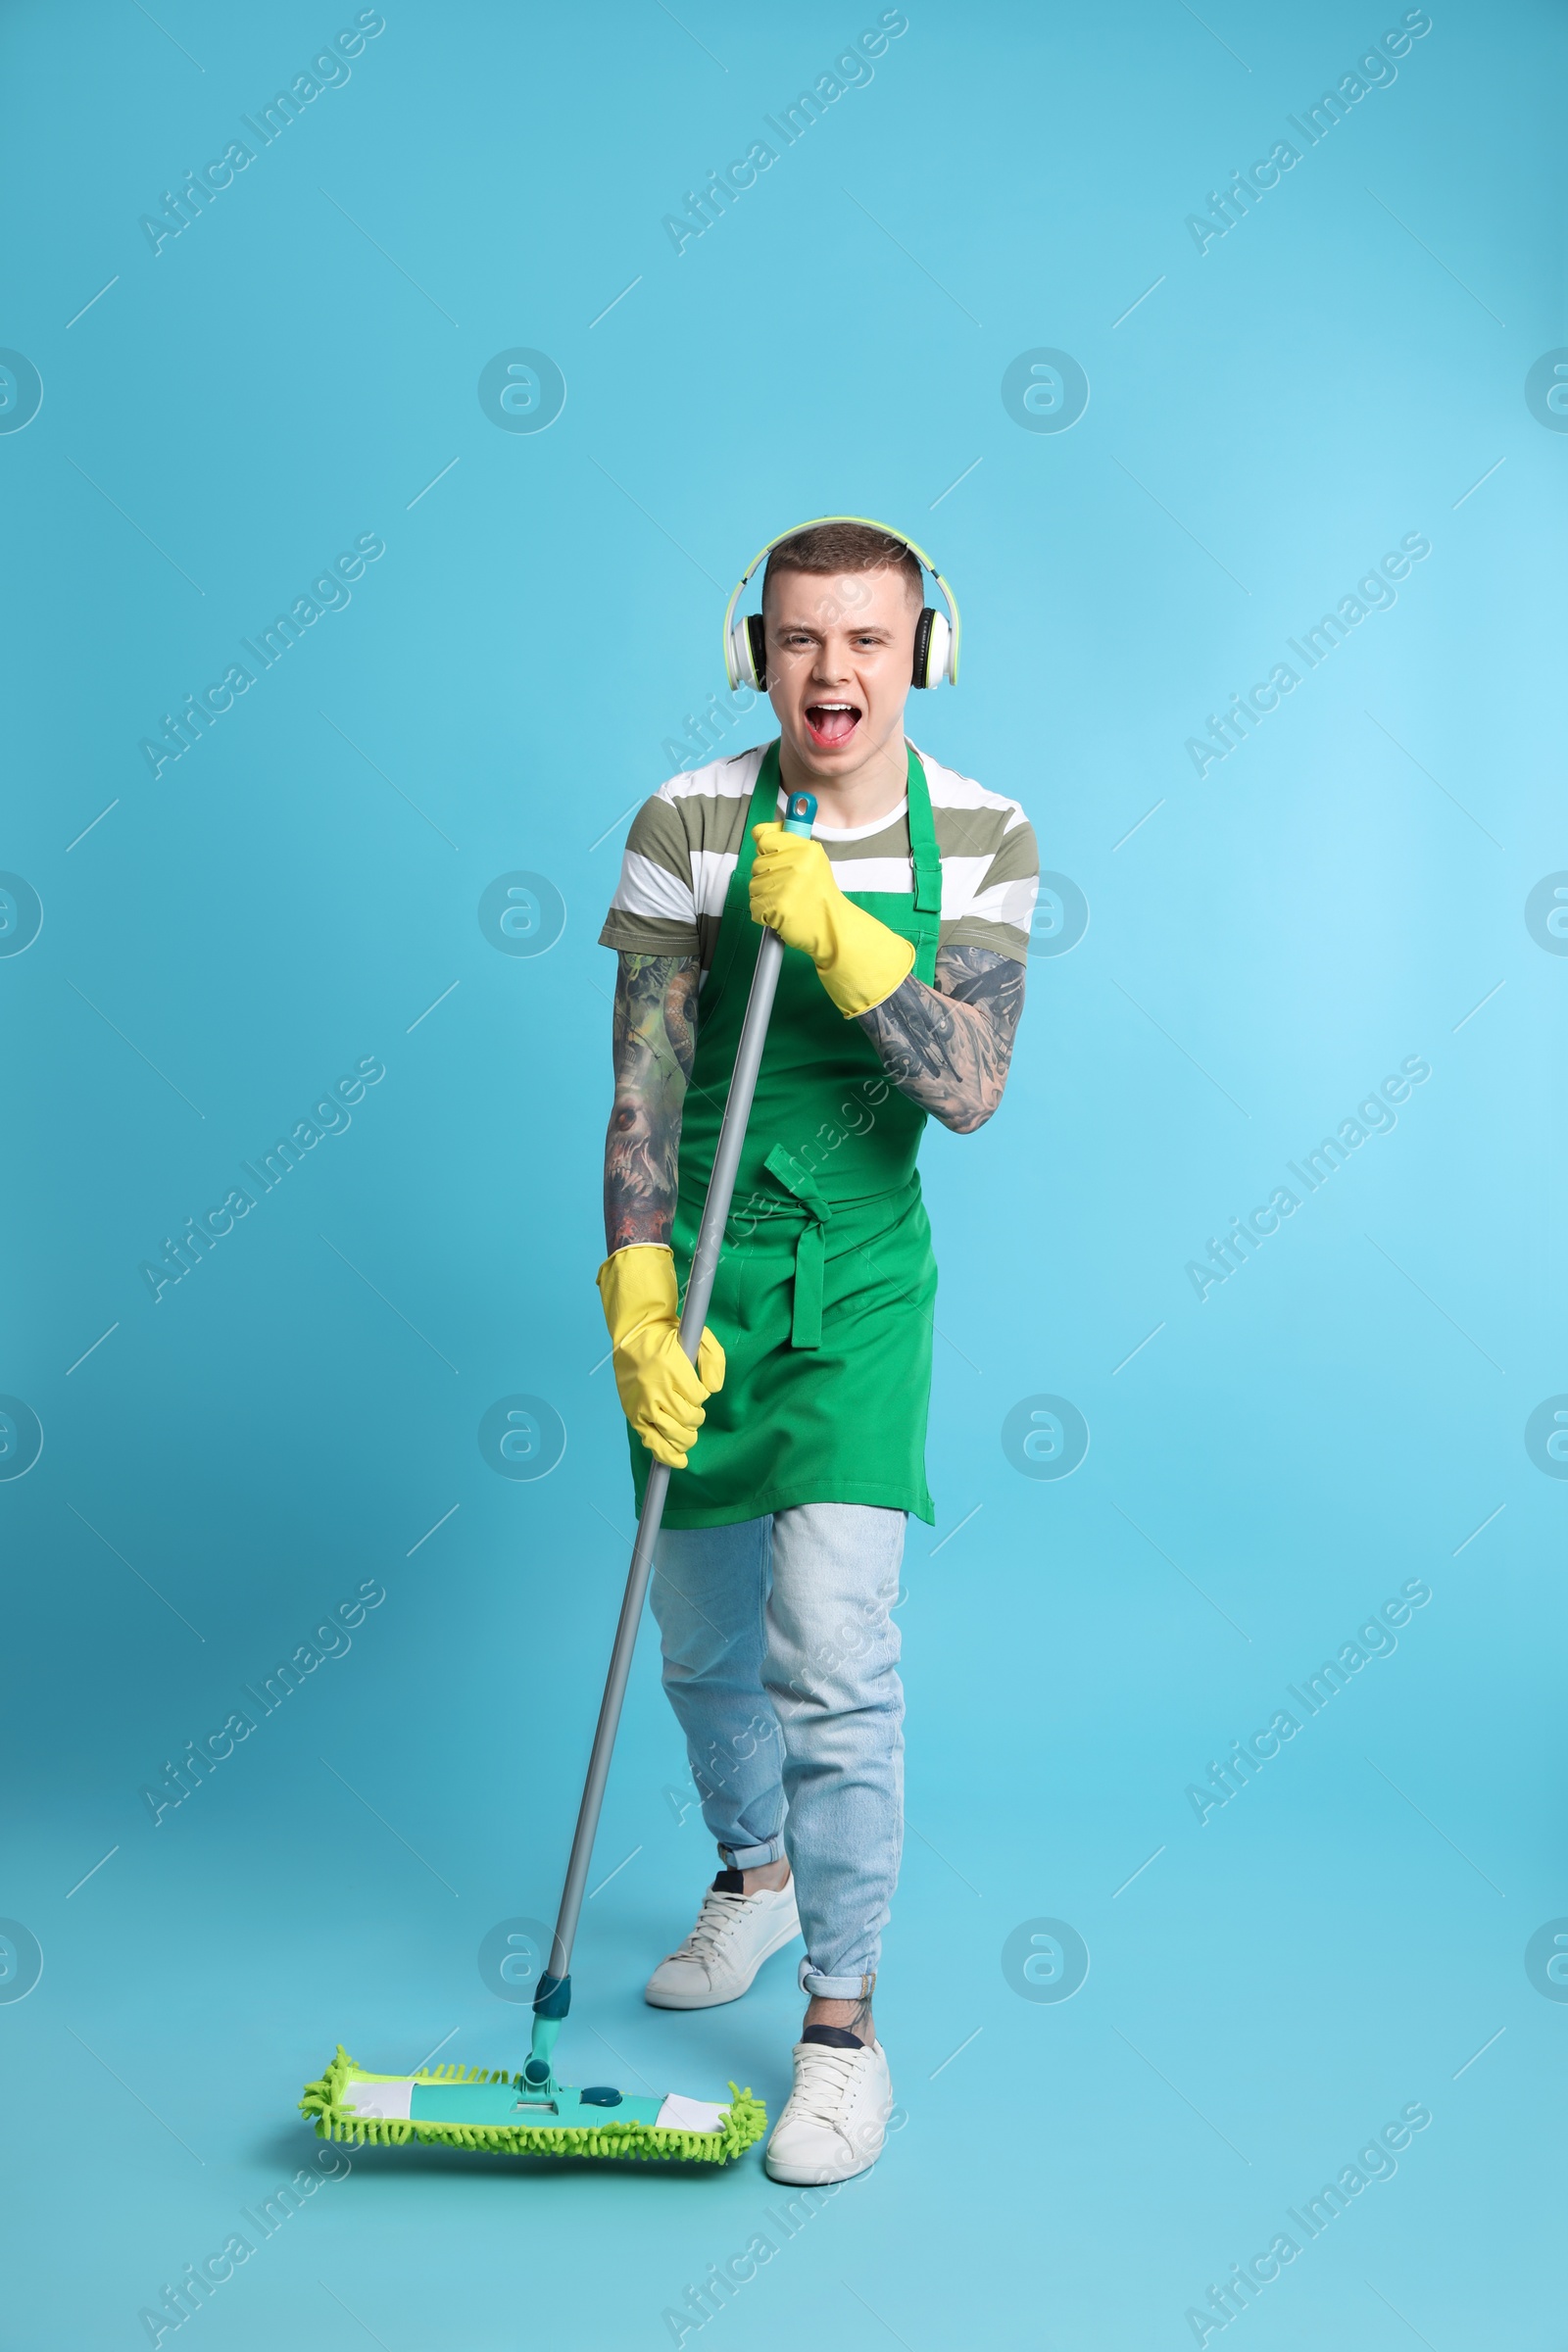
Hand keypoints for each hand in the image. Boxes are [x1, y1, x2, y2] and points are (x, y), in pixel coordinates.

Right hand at [596, 1245, 724, 1468]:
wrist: (634, 1334)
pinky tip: (678, 1459)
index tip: (695, 1388)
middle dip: (696, 1417)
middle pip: (689, 1418)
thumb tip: (714, 1389)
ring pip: (673, 1433)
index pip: (698, 1396)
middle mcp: (656, 1388)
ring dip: (686, 1434)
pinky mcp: (633, 1414)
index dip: (701, 1395)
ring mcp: (643, 1403)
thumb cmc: (670, 1335)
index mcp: (672, 1368)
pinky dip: (666, 1453)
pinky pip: (652, 1441)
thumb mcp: (700, 1336)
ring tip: (687, 1429)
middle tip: (692, 1410)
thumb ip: (714, 1361)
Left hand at [749, 822, 914, 1017]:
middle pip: (757, 863)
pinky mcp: (775, 905)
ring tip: (787, 902)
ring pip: (754, 886)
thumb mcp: (813, 862)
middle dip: (767, 877)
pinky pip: (754, 906)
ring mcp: (784, 884)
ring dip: (765, 897)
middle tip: (788, 888)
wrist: (833, 928)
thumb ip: (788, 847)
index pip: (764, 836)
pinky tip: (781, 914)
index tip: (774, 857)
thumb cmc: (820, 897)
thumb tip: (759, 833)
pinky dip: (764, 914)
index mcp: (804, 848)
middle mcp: (795, 862)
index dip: (766, 849)